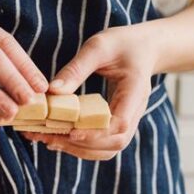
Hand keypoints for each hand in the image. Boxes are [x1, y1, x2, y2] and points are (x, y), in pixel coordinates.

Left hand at [23, 26, 158, 159]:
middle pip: (115, 142)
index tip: (71, 132)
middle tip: (49, 137)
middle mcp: (135, 111)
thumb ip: (76, 68)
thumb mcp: (98, 46)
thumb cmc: (122, 43)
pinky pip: (103, 145)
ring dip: (79, 150)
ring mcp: (128, 120)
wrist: (144, 48)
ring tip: (49, 140)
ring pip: (109, 149)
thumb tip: (52, 91)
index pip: (121, 123)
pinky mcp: (117, 124)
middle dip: (81, 144)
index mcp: (135, 91)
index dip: (96, 132)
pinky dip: (81, 147)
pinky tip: (59, 139)